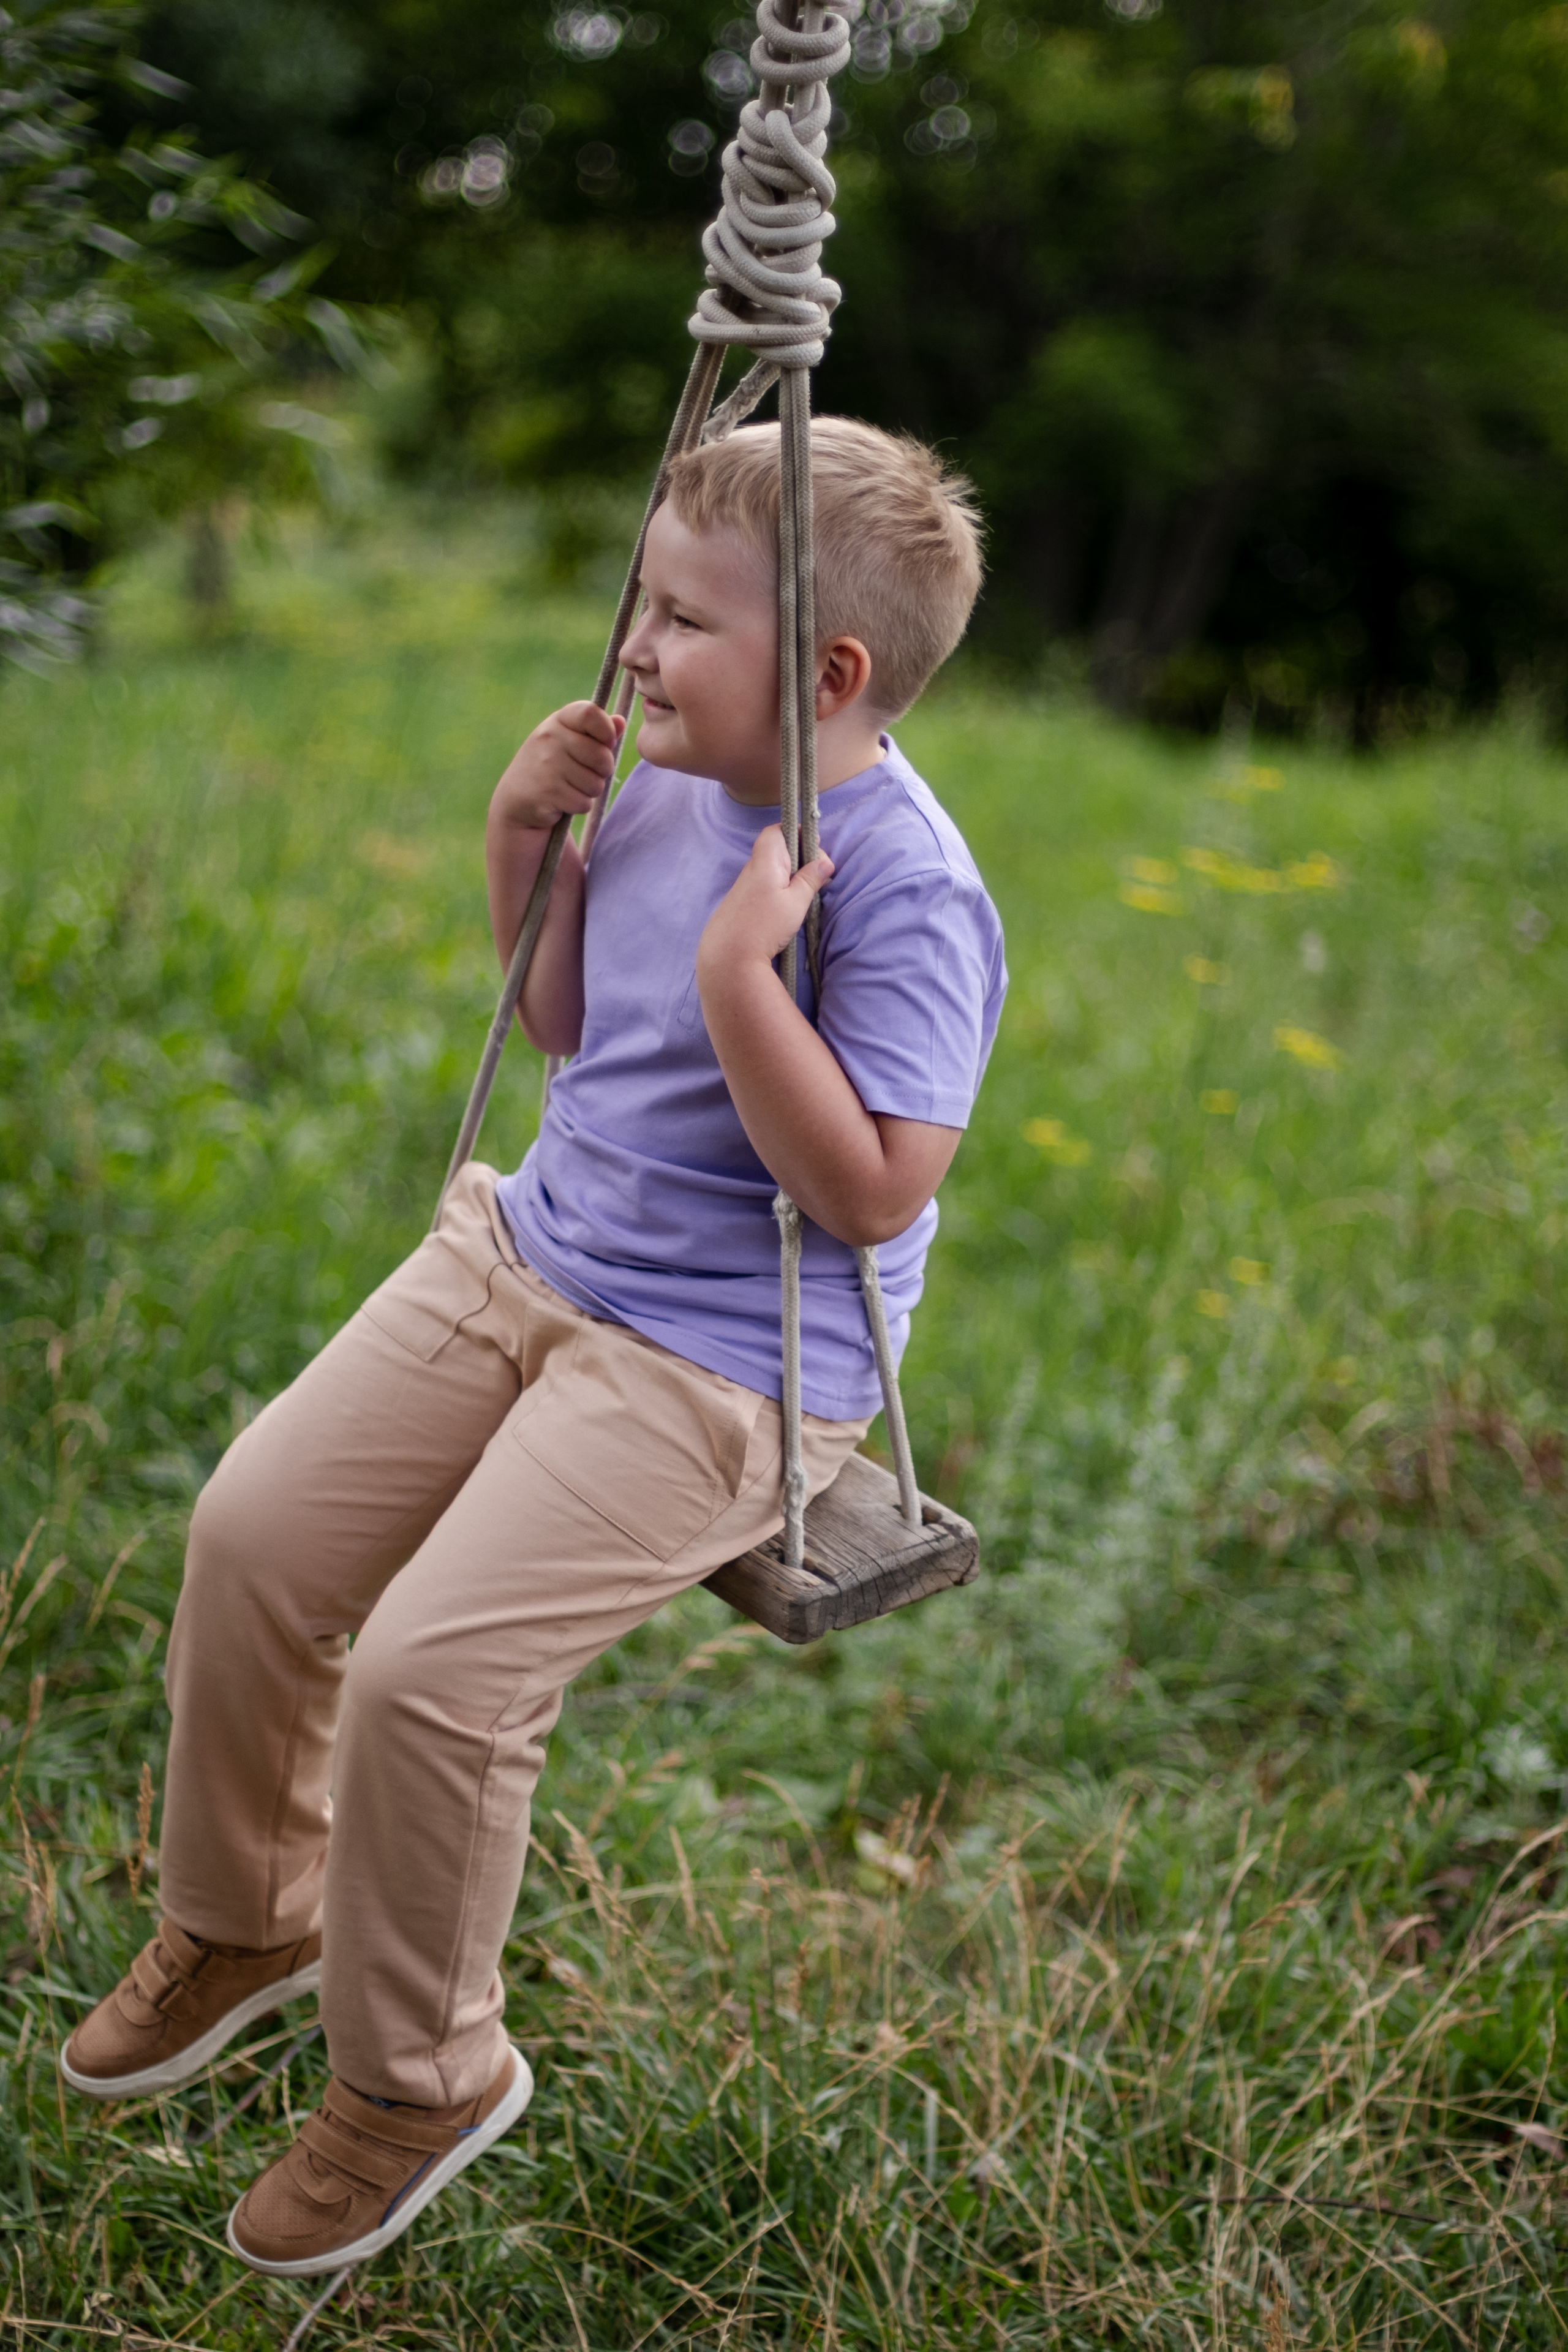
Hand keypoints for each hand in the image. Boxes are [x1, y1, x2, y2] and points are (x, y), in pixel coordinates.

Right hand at [491, 701, 624, 832]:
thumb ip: (597, 733)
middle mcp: (549, 738)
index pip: (591, 713)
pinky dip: (578, 806)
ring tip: (570, 787)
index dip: (607, 731)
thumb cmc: (551, 768)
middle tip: (584, 773)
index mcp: (558, 721)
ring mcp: (546, 764)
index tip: (606, 743)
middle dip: (602, 771)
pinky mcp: (547, 791)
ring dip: (589, 791)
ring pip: (595, 784)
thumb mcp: (569, 744)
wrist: (516, 800)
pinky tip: (561, 800)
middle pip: (602, 756)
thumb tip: (620, 721)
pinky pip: (584, 802)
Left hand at [698, 826, 833, 978]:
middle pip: (777, 849)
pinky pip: (766, 883)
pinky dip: (780, 887)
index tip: (814, 849)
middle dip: (799, 856)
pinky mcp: (743, 900)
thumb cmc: (764, 926)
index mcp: (766, 861)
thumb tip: (825, 862)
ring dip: (791, 874)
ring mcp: (746, 885)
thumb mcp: (796, 903)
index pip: (776, 831)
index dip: (796, 833)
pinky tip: (789, 904)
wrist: (729, 955)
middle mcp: (753, 868)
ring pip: (773, 868)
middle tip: (817, 874)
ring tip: (806, 891)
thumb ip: (810, 879)